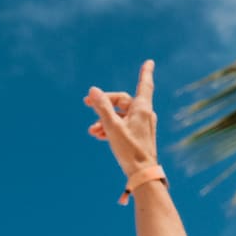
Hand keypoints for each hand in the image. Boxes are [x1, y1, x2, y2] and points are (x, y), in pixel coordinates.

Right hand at [85, 59, 159, 177]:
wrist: (142, 173)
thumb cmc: (129, 149)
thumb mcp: (112, 127)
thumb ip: (102, 107)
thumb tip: (93, 90)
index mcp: (142, 108)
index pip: (144, 84)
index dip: (145, 72)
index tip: (149, 61)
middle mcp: (144, 114)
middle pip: (122, 101)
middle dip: (104, 103)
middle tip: (86, 104)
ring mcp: (142, 124)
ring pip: (120, 114)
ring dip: (104, 119)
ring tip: (92, 130)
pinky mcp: (138, 135)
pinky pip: (122, 125)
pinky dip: (110, 127)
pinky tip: (98, 135)